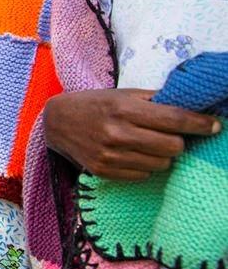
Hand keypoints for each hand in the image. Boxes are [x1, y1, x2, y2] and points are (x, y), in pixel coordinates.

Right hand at [43, 88, 219, 179]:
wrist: (56, 122)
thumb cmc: (95, 104)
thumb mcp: (123, 94)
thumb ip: (155, 100)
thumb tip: (193, 107)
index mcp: (123, 108)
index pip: (174, 119)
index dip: (200, 124)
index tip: (215, 126)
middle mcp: (117, 133)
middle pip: (173, 147)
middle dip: (178, 141)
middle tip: (169, 134)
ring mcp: (110, 155)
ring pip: (162, 164)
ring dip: (162, 154)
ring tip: (147, 144)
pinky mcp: (104, 171)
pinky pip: (144, 174)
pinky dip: (145, 165)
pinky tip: (132, 154)